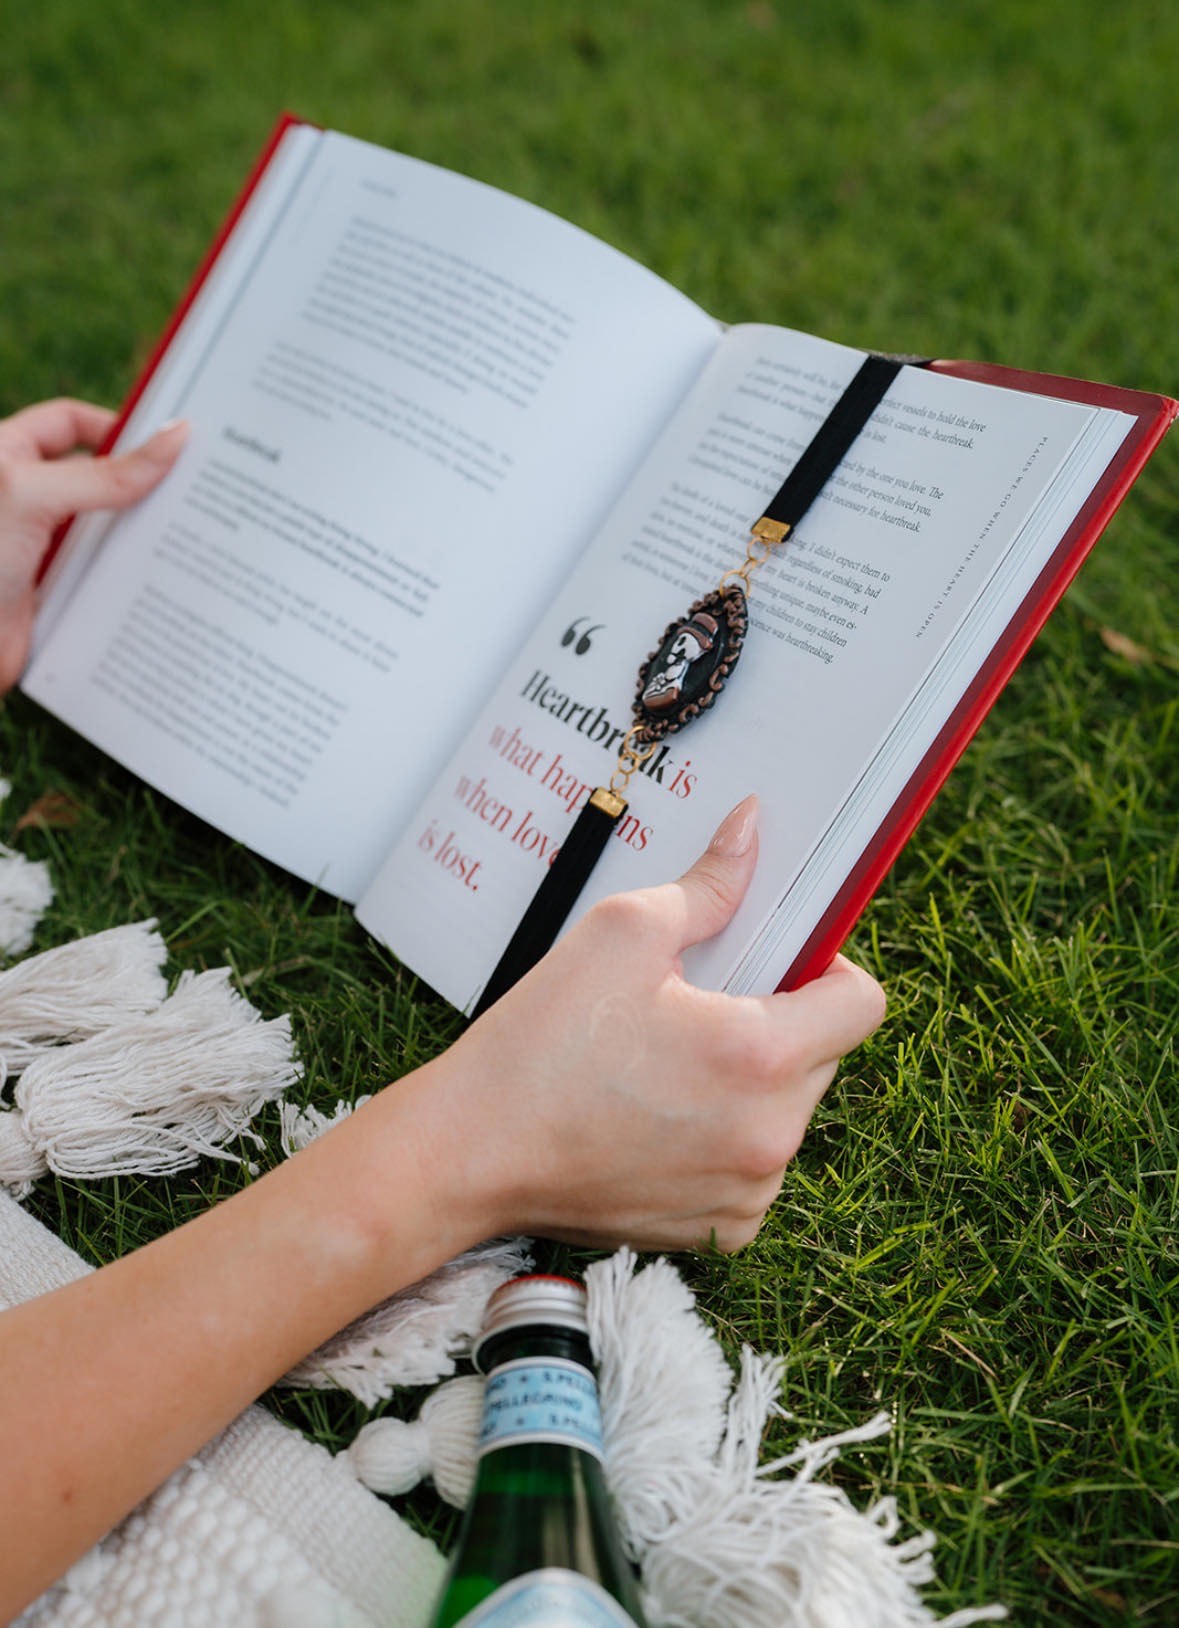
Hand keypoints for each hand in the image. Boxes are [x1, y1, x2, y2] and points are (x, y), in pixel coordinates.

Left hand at [0, 398, 187, 688]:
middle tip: (194, 489)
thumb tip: (174, 439)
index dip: (116, 427)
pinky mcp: (56, 590)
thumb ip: (105, 474)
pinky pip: (104, 575)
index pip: (70, 422)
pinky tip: (164, 580)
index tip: (166, 443)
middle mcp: (26, 498)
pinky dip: (132, 578)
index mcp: (8, 456)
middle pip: (98, 477)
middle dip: (141, 484)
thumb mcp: (35, 498)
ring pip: (106, 529)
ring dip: (141, 535)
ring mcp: (42, 545)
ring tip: (191, 536)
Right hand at [405, 795, 885, 1256]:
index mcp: (760, 1055)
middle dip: (776, 1023)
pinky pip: (754, 1167)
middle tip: (696, 1009)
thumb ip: (709, 885)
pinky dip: (722, 1140)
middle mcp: (770, 1135)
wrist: (470, 1154)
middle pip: (822, 1056)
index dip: (828, 967)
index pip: (863, 1003)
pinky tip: (656, 1119)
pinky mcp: (722, 1231)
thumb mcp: (621, 933)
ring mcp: (749, 1192)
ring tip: (665, 1068)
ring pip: (787, 1112)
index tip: (780, 961)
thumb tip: (752, 832)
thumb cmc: (538, 1046)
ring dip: (749, 1084)